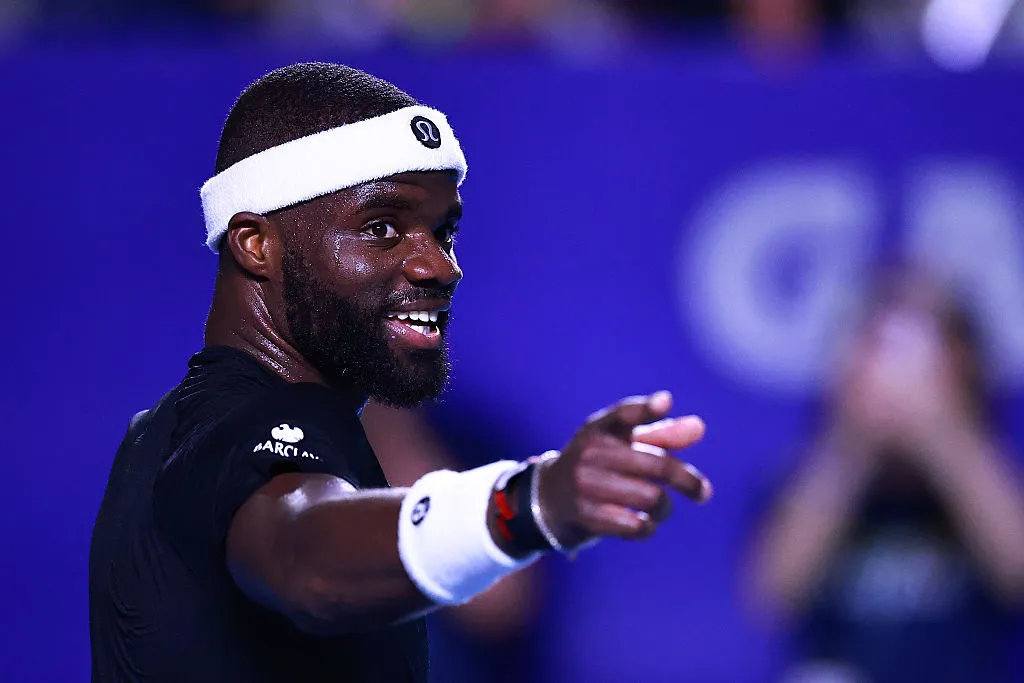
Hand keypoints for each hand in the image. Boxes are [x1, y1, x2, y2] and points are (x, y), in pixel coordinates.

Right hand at [535, 391, 710, 548]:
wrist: (550, 498)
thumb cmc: (599, 465)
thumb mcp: (622, 444)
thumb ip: (662, 435)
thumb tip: (699, 427)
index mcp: (598, 428)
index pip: (624, 414)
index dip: (646, 408)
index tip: (665, 402)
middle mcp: (589, 452)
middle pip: (657, 466)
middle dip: (687, 481)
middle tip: (703, 492)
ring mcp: (585, 484)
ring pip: (651, 498)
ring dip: (665, 508)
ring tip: (661, 508)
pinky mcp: (585, 516)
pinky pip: (636, 525)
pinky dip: (648, 526)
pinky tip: (643, 522)